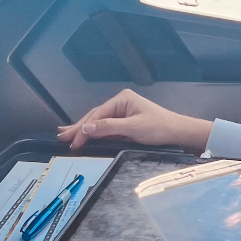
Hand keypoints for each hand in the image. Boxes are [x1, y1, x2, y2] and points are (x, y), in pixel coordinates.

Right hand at [57, 89, 213, 152]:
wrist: (179, 133)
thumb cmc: (159, 128)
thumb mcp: (133, 128)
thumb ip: (109, 128)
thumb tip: (87, 128)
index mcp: (122, 99)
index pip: (97, 115)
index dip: (83, 128)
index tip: (72, 141)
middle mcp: (120, 103)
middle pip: (95, 116)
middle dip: (78, 127)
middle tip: (61, 137)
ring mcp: (123, 112)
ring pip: (99, 122)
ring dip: (84, 129)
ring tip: (67, 135)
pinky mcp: (126, 122)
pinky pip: (106, 127)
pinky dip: (94, 132)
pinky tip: (85, 135)